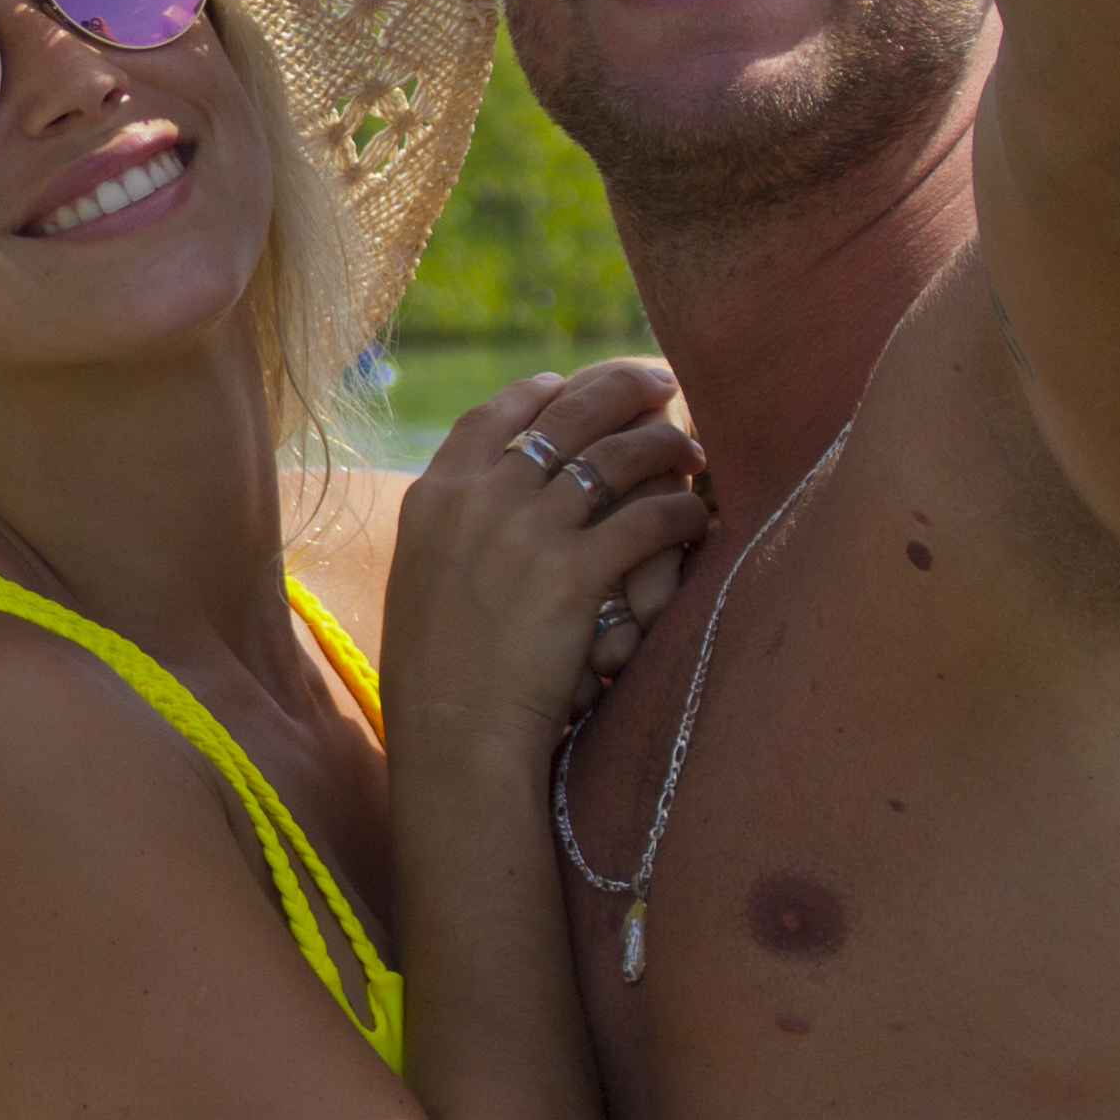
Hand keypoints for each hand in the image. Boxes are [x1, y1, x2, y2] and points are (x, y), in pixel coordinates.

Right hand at [386, 360, 714, 755]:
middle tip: (660, 383)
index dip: (538, 392)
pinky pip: (647, 520)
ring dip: (662, 444)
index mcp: (433, 499)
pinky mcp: (573, 574)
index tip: (568, 383)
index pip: (492, 416)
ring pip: (614, 457)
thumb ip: (451, 532)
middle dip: (620, 389)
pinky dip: (682, 510)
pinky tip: (699, 514)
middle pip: (563, 416)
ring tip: (692, 447)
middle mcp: (478, 501)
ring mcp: (525, 533)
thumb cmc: (437, 678)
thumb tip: (485, 502)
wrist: (451, 736)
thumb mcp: (420, 582)